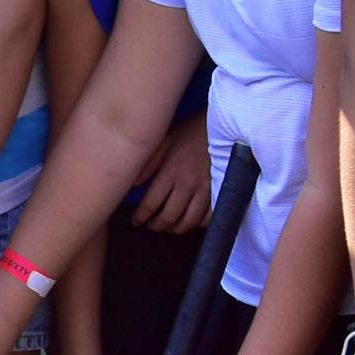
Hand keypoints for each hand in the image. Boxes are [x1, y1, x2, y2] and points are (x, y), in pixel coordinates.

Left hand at [129, 115, 214, 235]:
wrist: (222, 125)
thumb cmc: (190, 131)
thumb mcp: (164, 141)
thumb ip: (148, 164)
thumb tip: (132, 185)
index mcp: (171, 173)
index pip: (151, 204)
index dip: (141, 217)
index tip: (136, 221)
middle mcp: (188, 185)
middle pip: (169, 217)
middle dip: (156, 226)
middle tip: (150, 226)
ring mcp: (206, 190)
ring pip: (188, 221)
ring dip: (176, 229)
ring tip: (168, 227)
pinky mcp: (220, 191)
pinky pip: (209, 217)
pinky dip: (198, 224)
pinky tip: (191, 222)